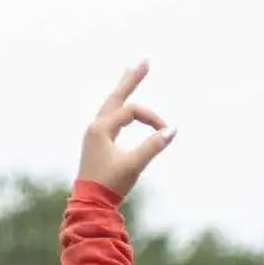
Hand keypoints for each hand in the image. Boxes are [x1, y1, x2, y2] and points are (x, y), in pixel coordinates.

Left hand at [77, 61, 174, 202]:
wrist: (91, 203)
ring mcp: (95, 133)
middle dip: (132, 79)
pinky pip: (110, 116)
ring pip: (111, 104)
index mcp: (102, 127)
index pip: (133, 112)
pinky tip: (121, 105)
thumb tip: (173, 129)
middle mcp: (96, 126)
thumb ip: (153, 146)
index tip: (167, 132)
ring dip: (123, 89)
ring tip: (130, 72)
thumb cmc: (110, 184)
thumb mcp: (134, 165)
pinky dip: (118, 105)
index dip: (152, 119)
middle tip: (145, 61)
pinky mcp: (98, 143)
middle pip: (116, 96)